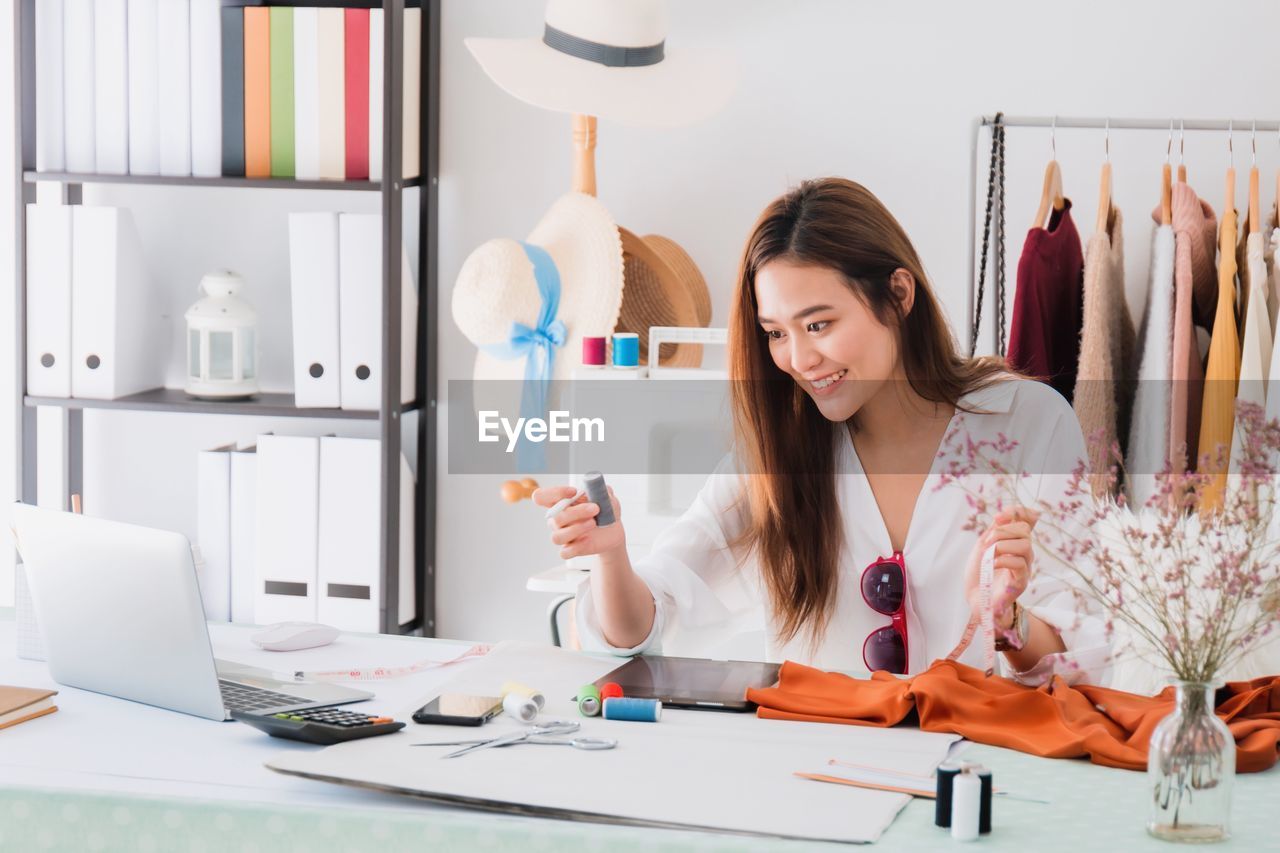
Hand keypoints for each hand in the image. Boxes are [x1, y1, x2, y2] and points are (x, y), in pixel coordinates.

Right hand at [532, 485, 626, 561]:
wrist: (614, 529)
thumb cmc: (605, 510)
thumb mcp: (606, 495)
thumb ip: (599, 488)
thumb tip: (593, 485)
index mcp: (560, 502)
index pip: (541, 497)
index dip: (552, 493)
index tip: (573, 492)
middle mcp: (557, 519)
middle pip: (554, 518)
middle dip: (576, 512)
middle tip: (595, 508)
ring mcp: (563, 535)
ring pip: (557, 537)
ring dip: (576, 529)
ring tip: (593, 523)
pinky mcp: (571, 549)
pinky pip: (565, 552)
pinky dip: (577, 546)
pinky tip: (588, 539)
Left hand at [964, 507, 1037, 629]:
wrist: (976, 598)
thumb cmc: (980, 573)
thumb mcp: (984, 545)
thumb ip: (996, 529)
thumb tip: (1006, 512)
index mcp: (1015, 543)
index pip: (1027, 520)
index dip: (1017, 512)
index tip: (998, 517)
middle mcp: (1023, 554)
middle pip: (1024, 530)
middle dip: (1001, 531)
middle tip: (986, 543)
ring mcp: (1024, 568)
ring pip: (1025, 546)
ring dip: (1002, 545)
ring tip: (989, 555)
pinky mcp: (1020, 582)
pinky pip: (1019, 564)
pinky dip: (1002, 560)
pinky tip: (992, 565)